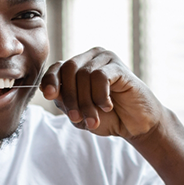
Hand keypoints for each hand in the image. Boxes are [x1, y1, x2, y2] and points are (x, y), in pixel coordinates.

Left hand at [41, 48, 163, 139]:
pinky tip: (107, 107)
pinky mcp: (118, 66)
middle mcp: (90, 58)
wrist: (134, 125)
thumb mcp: (79, 113)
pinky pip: (100, 77)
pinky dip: (100, 96)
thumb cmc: (107, 118)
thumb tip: (49, 91)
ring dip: (86, 102)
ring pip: (84, 75)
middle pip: (69, 70)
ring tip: (93, 119)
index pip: (57, 68)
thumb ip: (64, 101)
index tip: (49, 96)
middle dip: (70, 97)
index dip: (50, 80)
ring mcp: (105, 59)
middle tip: (76, 118)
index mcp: (77, 67)